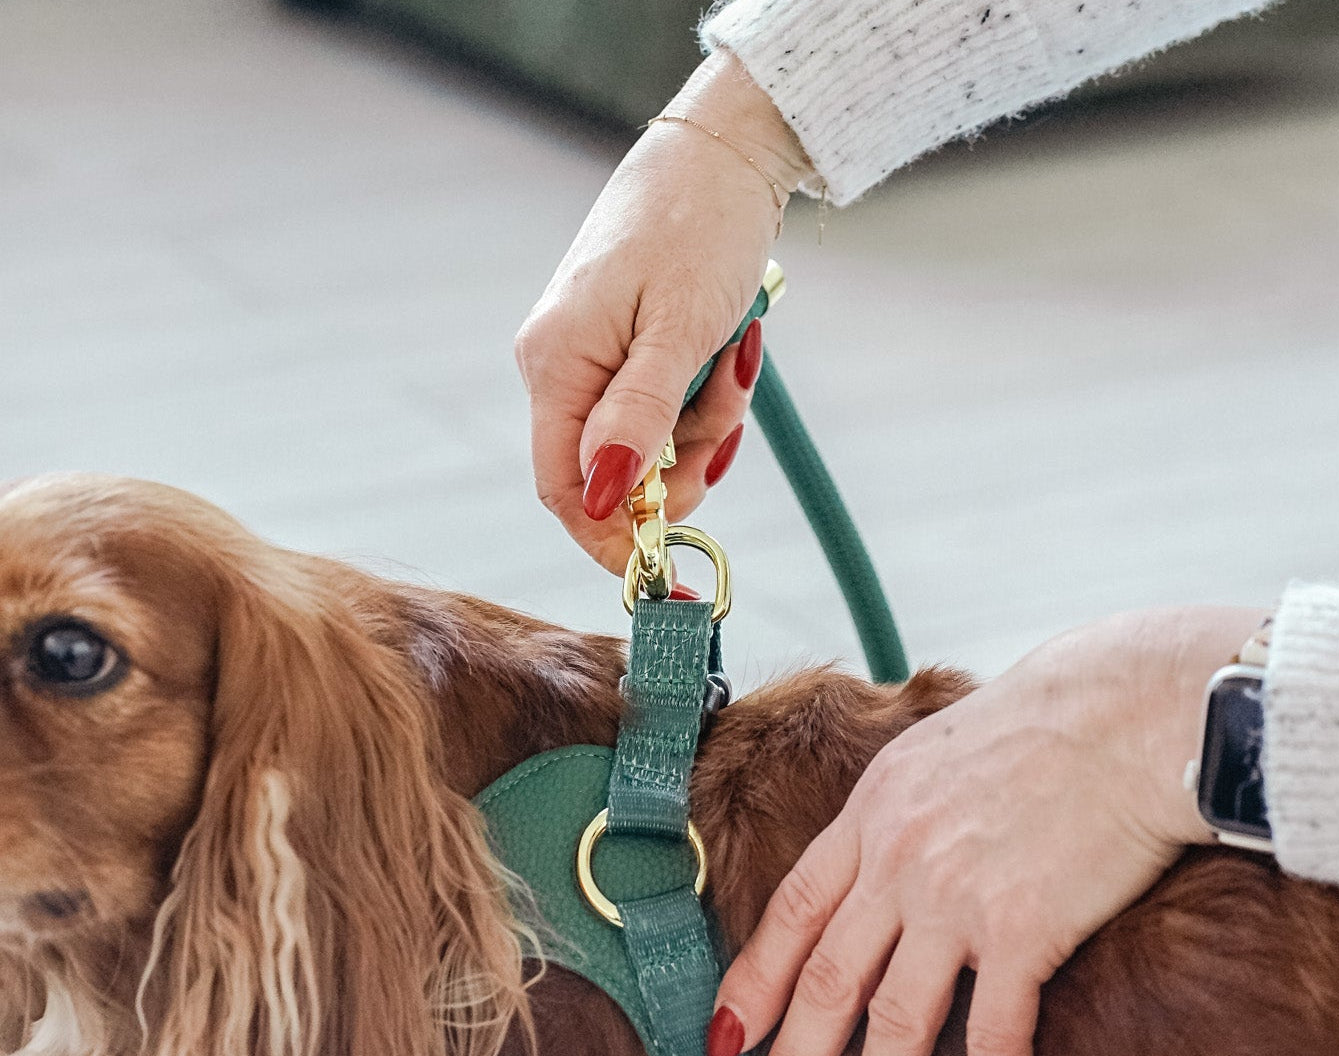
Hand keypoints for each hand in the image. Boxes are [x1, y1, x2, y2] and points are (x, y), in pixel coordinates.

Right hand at [515, 51, 811, 573]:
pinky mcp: (626, 350)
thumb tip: (603, 497)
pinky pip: (666, 409)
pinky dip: (706, 398)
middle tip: (727, 428)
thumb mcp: (678, 332)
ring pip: (649, 445)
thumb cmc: (699, 229)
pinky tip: (728, 350)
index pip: (563, 489)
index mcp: (556, 365)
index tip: (666, 568)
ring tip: (734, 358)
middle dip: (681, 468)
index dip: (610, 538)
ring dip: (705, 424)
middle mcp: (562, 368)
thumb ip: (639, 418)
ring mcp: (592, 359)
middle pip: (614, 474)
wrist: (724, 157)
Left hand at [706, 606, 1267, 1055]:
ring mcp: (955, 897)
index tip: (725, 1041)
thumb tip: (878, 863)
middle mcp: (896, 862)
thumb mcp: (932, 753)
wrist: (1124, 711)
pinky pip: (996, 1031)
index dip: (750, 985)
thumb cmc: (1041, 725)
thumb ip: (894, 814)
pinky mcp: (1025, 927)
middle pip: (824, 981)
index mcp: (869, 817)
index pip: (788, 915)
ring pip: (895, 1019)